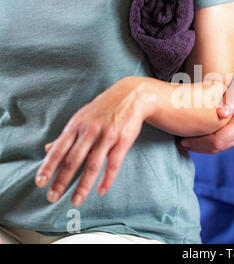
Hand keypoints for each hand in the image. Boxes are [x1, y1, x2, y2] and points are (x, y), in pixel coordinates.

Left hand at [35, 77, 149, 205]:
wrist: (131, 96)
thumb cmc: (104, 108)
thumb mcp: (82, 118)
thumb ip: (66, 136)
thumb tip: (48, 149)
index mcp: (76, 125)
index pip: (59, 149)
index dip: (48, 166)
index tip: (40, 182)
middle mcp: (90, 131)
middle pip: (73, 159)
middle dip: (62, 180)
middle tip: (52, 197)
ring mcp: (107, 136)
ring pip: (93, 164)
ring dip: (83, 185)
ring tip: (76, 200)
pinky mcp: (123, 140)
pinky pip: (114, 163)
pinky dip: (107, 179)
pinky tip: (101, 190)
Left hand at [177, 66, 233, 153]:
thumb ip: (233, 96)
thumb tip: (222, 114)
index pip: (218, 140)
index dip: (199, 143)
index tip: (182, 140)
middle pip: (218, 148)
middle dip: (197, 146)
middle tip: (178, 142)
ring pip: (220, 148)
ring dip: (201, 146)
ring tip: (184, 141)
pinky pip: (224, 142)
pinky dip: (209, 142)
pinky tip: (197, 136)